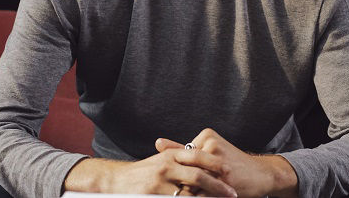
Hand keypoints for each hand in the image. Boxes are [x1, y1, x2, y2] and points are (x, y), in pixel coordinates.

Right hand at [63, 150, 236, 196]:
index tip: (230, 171)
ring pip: (190, 193)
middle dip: (217, 186)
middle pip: (198, 175)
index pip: (198, 156)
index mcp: (170, 154)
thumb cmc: (142, 173)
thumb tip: (203, 161)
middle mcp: (166, 166)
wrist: (115, 182)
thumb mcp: (161, 161)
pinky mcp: (154, 196)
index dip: (215, 163)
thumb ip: (179, 160)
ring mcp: (160, 183)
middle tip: (232, 193)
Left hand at [156, 128, 297, 197]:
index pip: (180, 156)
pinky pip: (202, 192)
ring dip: (185, 192)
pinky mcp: (223, 177)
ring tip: (182, 194)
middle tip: (169, 190)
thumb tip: (158, 143)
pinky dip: (197, 197)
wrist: (261, 174)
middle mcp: (211, 145)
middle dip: (177, 183)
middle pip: (185, 168)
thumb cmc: (232, 164)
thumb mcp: (208, 151)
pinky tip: (199, 196)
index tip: (167, 180)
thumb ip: (181, 148)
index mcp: (206, 135)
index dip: (175, 172)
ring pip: (191, 181)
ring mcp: (217, 160)